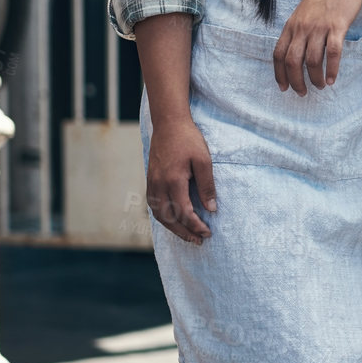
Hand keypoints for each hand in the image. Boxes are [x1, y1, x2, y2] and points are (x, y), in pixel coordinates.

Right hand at [146, 116, 216, 243]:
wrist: (168, 122)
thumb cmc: (188, 139)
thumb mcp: (203, 160)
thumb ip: (207, 186)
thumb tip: (211, 209)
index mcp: (173, 181)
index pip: (184, 212)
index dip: (196, 226)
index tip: (208, 232)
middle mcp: (159, 185)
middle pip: (169, 218)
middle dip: (184, 232)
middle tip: (198, 240)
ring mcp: (152, 182)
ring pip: (158, 214)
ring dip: (172, 227)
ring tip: (186, 234)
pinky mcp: (150, 179)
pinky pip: (153, 205)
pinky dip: (163, 216)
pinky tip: (172, 219)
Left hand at [272, 0, 361, 93]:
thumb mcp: (303, 13)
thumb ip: (297, 31)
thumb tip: (293, 54)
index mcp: (291, 25)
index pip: (279, 54)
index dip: (279, 74)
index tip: (283, 87)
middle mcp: (302, 27)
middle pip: (293, 61)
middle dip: (296, 81)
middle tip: (302, 92)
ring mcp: (319, 27)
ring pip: (313, 60)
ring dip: (315, 78)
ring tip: (320, 86)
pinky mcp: (336, 27)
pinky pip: (332, 53)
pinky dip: (331, 69)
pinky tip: (331, 79)